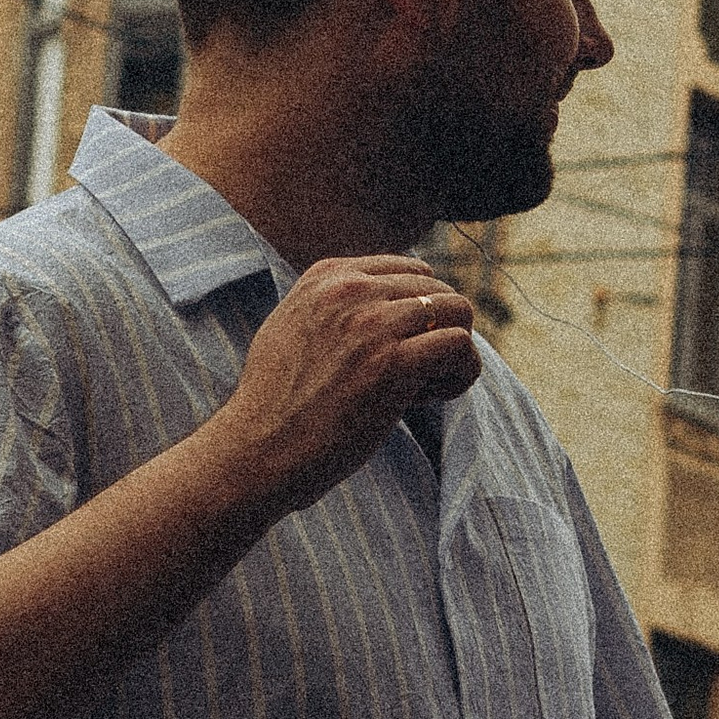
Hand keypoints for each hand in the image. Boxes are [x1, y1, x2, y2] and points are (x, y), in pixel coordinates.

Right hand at [212, 259, 479, 514]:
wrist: (258, 448)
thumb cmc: (277, 402)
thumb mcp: (292, 325)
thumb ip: (332, 305)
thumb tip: (383, 306)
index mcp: (328, 275)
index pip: (409, 270)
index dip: (416, 312)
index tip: (397, 349)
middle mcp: (351, 289)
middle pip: (438, 289)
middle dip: (436, 332)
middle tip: (414, 374)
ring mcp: (372, 323)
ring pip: (458, 310)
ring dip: (453, 351)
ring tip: (425, 386)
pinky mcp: (392, 362)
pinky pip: (460, 345)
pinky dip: (460, 372)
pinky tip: (432, 396)